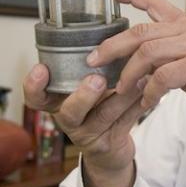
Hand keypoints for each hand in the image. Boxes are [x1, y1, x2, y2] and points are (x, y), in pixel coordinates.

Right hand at [23, 64, 146, 186]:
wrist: (112, 150)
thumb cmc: (102, 109)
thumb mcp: (92, 89)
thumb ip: (97, 68)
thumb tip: (116, 36)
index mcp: (60, 102)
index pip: (38, 97)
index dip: (34, 86)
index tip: (41, 68)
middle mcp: (70, 119)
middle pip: (69, 111)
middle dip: (84, 95)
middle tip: (97, 79)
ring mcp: (89, 134)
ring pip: (104, 115)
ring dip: (123, 96)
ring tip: (140, 80)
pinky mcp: (109, 143)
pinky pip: (125, 123)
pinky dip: (139, 106)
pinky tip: (151, 94)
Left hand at [87, 0, 185, 116]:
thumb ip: (167, 56)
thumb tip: (140, 69)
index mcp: (185, 25)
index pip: (156, 3)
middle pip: (140, 31)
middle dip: (113, 45)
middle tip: (94, 59)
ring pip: (147, 53)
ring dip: (129, 73)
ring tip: (121, 88)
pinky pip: (163, 76)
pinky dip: (150, 91)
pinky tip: (148, 100)